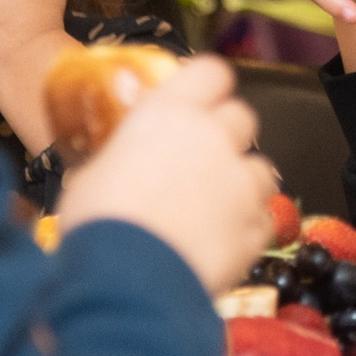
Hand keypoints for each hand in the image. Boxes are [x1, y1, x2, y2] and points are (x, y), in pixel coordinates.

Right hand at [61, 56, 275, 292]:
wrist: (123, 283)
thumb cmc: (98, 225)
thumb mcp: (93, 173)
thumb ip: (125, 151)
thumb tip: (127, 149)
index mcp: (170, 114)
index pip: (212, 72)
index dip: (209, 86)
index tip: (200, 101)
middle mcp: (214, 138)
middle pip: (242, 117)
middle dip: (227, 135)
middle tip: (200, 161)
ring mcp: (240, 183)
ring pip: (260, 168)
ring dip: (242, 182)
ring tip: (211, 209)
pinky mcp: (254, 226)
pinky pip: (262, 217)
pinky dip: (247, 227)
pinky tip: (219, 242)